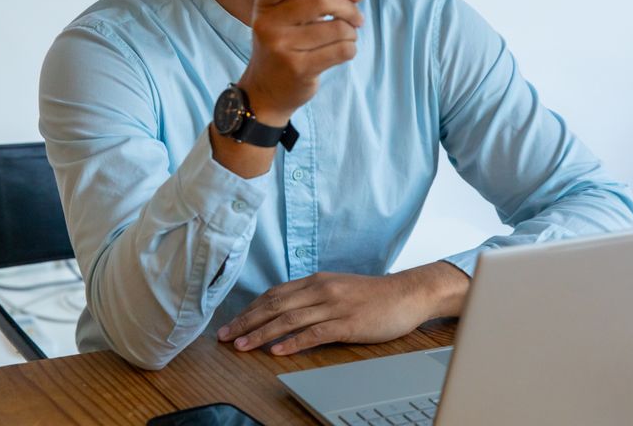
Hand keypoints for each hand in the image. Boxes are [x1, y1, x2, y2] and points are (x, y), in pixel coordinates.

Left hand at [216, 263, 468, 355]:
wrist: (407, 294)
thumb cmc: (373, 295)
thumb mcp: (337, 288)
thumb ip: (312, 297)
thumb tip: (285, 310)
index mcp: (316, 281)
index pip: (274, 295)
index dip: (250, 309)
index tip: (231, 323)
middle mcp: (320, 290)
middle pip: (274, 306)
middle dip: (246, 322)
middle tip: (225, 336)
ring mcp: (334, 306)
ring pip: (289, 319)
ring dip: (261, 333)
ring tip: (242, 346)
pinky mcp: (347, 323)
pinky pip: (315, 333)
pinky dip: (293, 342)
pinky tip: (277, 351)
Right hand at [238, 0, 364, 124]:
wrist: (266, 89)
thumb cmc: (286, 44)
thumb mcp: (296, 17)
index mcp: (266, 5)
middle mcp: (268, 24)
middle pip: (321, 1)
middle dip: (348, 8)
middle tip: (357, 18)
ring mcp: (282, 47)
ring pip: (338, 28)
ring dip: (352, 33)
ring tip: (347, 37)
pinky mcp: (298, 68)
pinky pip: (341, 50)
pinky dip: (350, 49)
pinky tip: (342, 51)